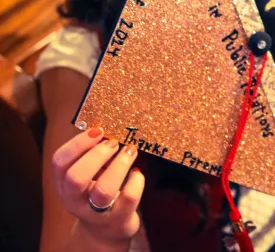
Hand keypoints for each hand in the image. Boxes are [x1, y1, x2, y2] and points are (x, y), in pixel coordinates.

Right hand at [51, 128, 142, 248]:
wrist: (106, 229)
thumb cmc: (97, 191)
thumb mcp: (87, 174)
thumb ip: (91, 154)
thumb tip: (106, 124)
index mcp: (63, 184)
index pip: (59, 162)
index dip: (77, 144)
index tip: (97, 130)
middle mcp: (75, 200)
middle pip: (76, 177)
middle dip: (97, 155)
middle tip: (114, 142)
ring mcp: (97, 212)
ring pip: (104, 190)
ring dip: (119, 166)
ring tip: (129, 151)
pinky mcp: (120, 218)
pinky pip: (129, 198)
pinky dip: (136, 180)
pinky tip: (137, 173)